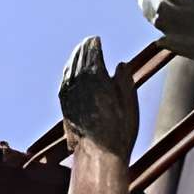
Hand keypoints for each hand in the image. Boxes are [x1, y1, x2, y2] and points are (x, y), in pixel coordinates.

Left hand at [57, 35, 138, 157]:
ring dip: (74, 58)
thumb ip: (125, 81)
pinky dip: (68, 71)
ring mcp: (68, 92)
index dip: (95, 43)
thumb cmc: (119, 132)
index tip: (97, 39)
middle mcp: (78, 81)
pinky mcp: (64, 103)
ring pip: (69, 67)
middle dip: (84, 48)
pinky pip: (64, 79)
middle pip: (79, 57)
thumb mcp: (130, 104)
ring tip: (80, 52)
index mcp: (96, 76)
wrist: (97, 155)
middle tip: (89, 41)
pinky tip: (72, 71)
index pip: (93, 52)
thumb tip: (120, 64)